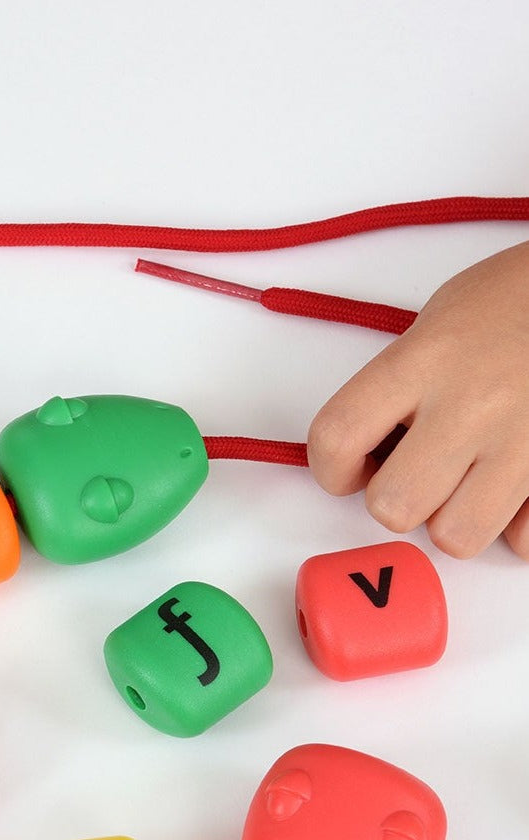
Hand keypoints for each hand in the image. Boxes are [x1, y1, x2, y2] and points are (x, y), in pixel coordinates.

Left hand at [307, 241, 528, 559]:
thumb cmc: (512, 302)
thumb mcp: (435, 326)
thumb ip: (394, 390)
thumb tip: (369, 458)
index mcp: (424, 359)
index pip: (337, 435)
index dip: (330, 469)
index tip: (347, 469)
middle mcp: (472, 402)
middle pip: (394, 505)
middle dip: (395, 502)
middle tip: (413, 475)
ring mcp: (525, 437)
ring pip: (456, 535)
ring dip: (453, 519)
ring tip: (466, 483)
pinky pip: (525, 537)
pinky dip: (514, 526)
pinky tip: (515, 490)